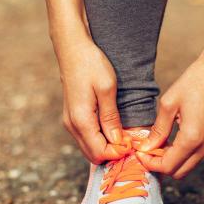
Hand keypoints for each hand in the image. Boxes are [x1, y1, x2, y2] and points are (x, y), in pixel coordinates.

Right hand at [55, 36, 124, 163]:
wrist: (72, 48)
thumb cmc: (91, 64)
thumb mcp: (107, 88)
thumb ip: (111, 118)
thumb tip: (118, 141)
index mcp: (81, 120)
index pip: (99, 152)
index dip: (118, 153)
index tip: (133, 144)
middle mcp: (72, 125)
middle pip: (93, 155)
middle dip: (113, 153)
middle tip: (131, 143)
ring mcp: (70, 122)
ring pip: (89, 148)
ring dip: (107, 147)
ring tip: (125, 136)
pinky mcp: (72, 117)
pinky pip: (87, 138)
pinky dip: (100, 140)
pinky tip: (114, 129)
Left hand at [137, 57, 203, 177]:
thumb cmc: (195, 82)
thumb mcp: (169, 104)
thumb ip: (158, 130)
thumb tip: (146, 147)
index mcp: (192, 138)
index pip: (168, 166)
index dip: (150, 163)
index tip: (139, 153)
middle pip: (179, 172)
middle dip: (161, 165)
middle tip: (147, 150)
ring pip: (188, 165)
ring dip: (172, 160)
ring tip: (158, 143)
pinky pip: (196, 155)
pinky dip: (183, 153)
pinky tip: (172, 138)